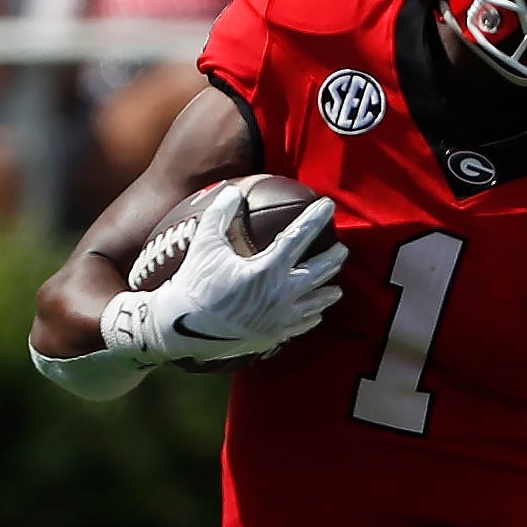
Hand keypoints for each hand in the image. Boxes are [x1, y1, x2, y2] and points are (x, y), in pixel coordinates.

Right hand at [118, 185, 346, 366]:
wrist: (183, 329)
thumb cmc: (193, 283)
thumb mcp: (204, 244)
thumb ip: (220, 215)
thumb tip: (232, 190)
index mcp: (268, 269)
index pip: (300, 237)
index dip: (316, 218)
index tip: (328, 205)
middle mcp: (282, 294)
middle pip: (319, 272)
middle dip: (334, 259)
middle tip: (343, 249)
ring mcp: (281, 318)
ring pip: (316, 303)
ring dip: (328, 292)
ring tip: (337, 288)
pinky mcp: (275, 335)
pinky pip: (302, 325)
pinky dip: (311, 316)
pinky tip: (316, 314)